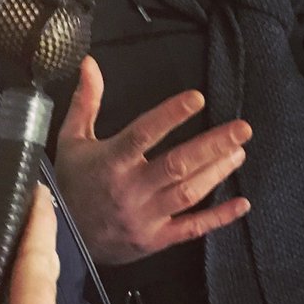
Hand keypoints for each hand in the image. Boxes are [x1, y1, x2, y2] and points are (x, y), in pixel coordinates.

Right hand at [54, 57, 250, 265]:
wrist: (62, 237)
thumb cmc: (70, 183)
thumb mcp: (71, 140)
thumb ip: (86, 102)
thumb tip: (90, 64)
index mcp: (110, 161)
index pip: (143, 134)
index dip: (170, 115)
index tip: (197, 98)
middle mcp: (129, 189)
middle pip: (176, 165)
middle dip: (212, 145)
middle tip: (242, 129)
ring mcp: (144, 217)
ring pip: (187, 193)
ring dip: (216, 172)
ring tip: (239, 152)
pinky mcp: (154, 239)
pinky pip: (190, 229)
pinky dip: (218, 218)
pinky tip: (241, 205)